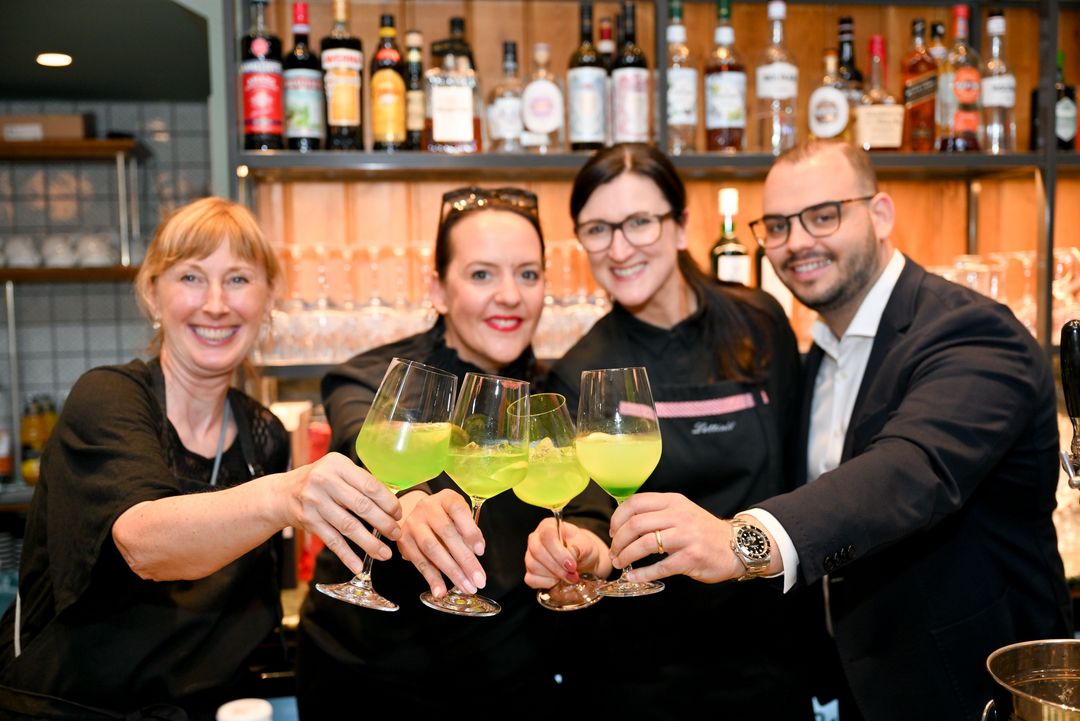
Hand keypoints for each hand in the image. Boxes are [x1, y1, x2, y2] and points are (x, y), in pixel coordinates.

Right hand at [280, 452, 401, 575]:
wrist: (282, 494)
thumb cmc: (319, 481)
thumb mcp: (337, 470)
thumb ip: (360, 481)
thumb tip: (392, 502)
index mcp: (338, 464)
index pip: (370, 485)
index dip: (388, 502)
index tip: (398, 514)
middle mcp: (325, 481)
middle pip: (362, 506)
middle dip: (383, 523)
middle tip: (396, 534)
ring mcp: (315, 502)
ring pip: (349, 526)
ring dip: (370, 543)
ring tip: (385, 553)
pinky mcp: (308, 521)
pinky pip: (332, 541)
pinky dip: (346, 555)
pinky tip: (358, 566)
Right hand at [396, 489, 485, 597]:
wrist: (415, 513)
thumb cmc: (444, 516)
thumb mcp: (458, 515)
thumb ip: (467, 530)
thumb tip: (475, 553)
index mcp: (445, 498)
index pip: (458, 511)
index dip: (470, 531)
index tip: (481, 551)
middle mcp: (427, 508)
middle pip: (447, 534)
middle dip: (465, 560)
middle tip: (478, 580)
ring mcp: (413, 524)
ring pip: (432, 549)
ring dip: (451, 572)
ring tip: (466, 587)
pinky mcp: (404, 541)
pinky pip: (419, 562)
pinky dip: (431, 578)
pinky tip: (441, 591)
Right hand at [524, 517, 609, 589]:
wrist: (582, 561)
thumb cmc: (582, 549)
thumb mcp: (586, 545)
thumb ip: (579, 548)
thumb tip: (570, 554)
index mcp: (548, 526)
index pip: (547, 535)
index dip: (559, 552)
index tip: (572, 565)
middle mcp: (535, 539)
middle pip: (537, 551)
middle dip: (556, 567)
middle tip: (572, 575)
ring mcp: (530, 555)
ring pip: (533, 566)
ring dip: (553, 576)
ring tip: (568, 577)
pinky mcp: (529, 571)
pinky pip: (531, 579)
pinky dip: (546, 583)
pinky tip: (557, 581)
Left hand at [609, 492, 743, 584]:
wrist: (736, 545)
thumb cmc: (703, 531)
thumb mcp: (681, 511)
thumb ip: (657, 513)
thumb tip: (623, 522)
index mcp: (673, 501)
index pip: (635, 503)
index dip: (618, 517)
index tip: (612, 531)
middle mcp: (679, 515)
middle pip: (636, 524)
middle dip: (618, 540)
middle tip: (614, 552)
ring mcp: (686, 536)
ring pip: (644, 544)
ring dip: (626, 556)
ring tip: (621, 564)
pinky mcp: (692, 557)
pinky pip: (660, 566)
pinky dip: (642, 573)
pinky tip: (634, 577)